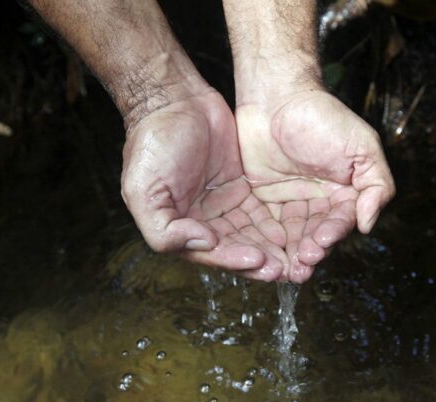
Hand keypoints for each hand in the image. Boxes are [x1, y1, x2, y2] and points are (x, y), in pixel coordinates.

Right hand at [121, 87, 289, 280]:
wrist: (174, 100)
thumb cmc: (152, 144)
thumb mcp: (142, 191)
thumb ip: (162, 229)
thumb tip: (202, 244)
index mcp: (177, 229)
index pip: (210, 253)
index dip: (233, 260)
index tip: (257, 260)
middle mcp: (201, 223)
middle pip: (235, 249)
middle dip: (260, 261)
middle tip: (285, 268)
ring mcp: (223, 206)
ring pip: (251, 235)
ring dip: (270, 248)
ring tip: (293, 256)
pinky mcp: (242, 189)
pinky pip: (261, 213)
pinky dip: (274, 225)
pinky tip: (290, 233)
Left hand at [235, 89, 395, 281]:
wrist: (276, 95)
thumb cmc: (323, 116)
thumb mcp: (362, 147)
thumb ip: (376, 186)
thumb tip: (368, 224)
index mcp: (345, 194)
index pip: (340, 222)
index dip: (332, 234)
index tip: (322, 241)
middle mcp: (319, 203)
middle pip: (315, 236)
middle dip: (309, 252)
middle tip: (301, 263)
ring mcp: (290, 202)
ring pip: (291, 237)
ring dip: (289, 254)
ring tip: (284, 268)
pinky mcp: (263, 200)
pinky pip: (265, 227)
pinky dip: (266, 243)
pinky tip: (264, 253)